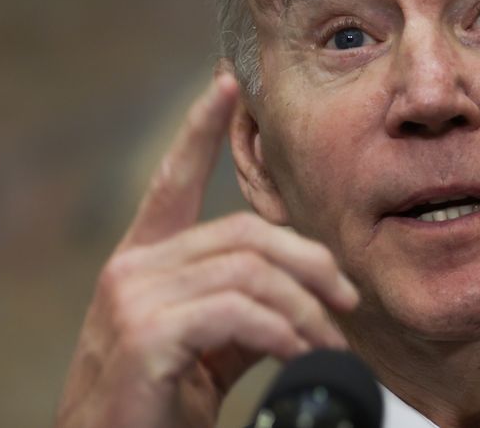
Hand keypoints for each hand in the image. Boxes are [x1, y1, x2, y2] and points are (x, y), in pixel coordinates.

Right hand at [55, 72, 358, 427]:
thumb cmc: (163, 405)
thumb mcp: (213, 346)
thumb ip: (248, 307)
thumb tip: (314, 295)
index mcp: (145, 261)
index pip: (173, 180)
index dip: (201, 129)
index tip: (226, 84)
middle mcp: (132, 268)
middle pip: (245, 234)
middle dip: (309, 264)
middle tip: (347, 301)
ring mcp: (132, 299)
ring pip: (249, 272)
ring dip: (304, 310)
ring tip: (329, 344)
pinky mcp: (144, 335)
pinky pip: (235, 311)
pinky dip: (280, 332)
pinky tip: (297, 353)